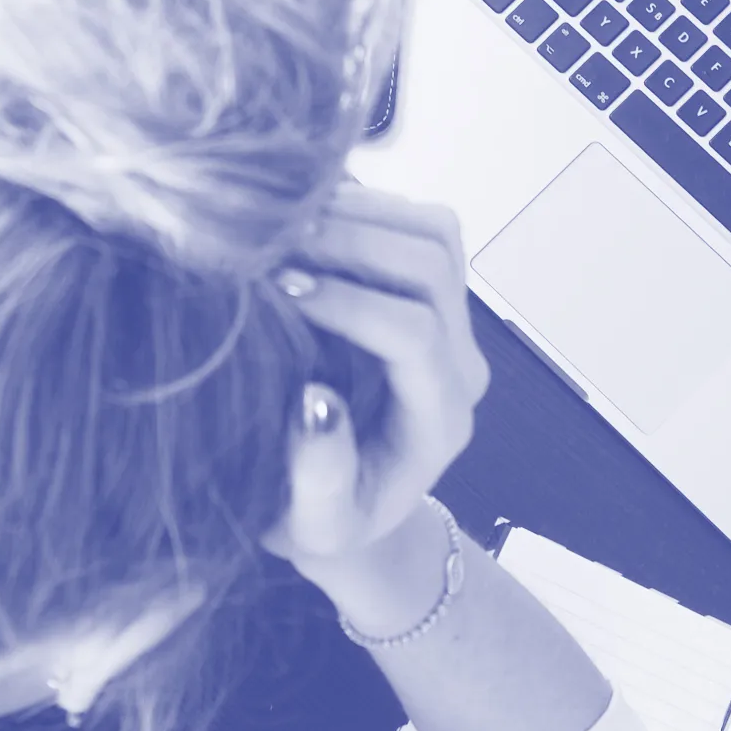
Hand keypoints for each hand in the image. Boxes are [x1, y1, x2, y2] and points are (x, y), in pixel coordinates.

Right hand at [260, 185, 489, 569]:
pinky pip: (415, 224)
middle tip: (271, 243)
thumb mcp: (314, 525)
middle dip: (352, 242)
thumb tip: (316, 403)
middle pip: (432, 266)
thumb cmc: (323, 521)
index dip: (350, 304)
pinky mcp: (429, 292)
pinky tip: (301, 222)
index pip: (414, 335)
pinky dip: (362, 206)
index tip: (279, 291)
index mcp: (439, 420)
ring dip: (360, 214)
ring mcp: (452, 321)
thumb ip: (320, 477)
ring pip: (434, 232)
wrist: (348, 506)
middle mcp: (459, 363)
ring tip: (283, 225)